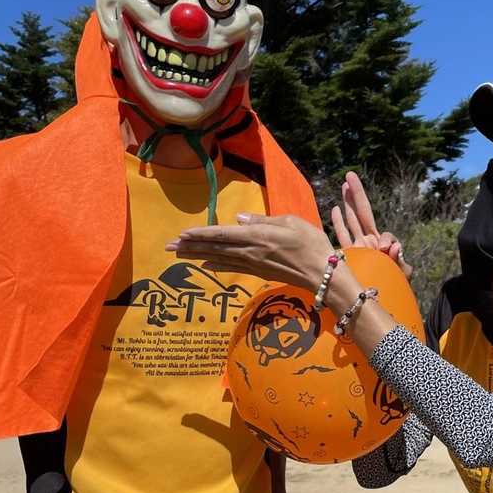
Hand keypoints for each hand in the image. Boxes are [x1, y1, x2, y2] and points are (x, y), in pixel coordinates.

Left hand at [167, 214, 332, 291]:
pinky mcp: (259, 272)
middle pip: (214, 248)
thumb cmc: (311, 243)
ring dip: (198, 256)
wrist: (323, 274)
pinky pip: (232, 268)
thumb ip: (262, 220)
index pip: (221, 234)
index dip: (200, 234)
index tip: (182, 234)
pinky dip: (216, 266)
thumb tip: (238, 218)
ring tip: (179, 254)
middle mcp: (250, 252)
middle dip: (190, 247)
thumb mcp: (289, 222)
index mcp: (256, 236)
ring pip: (219, 259)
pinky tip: (205, 265)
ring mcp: (253, 264)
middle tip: (168, 246)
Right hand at [332, 172, 412, 280]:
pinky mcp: (346, 256)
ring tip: (344, 186)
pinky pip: (341, 236)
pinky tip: (334, 209)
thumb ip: (401, 262)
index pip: (384, 234)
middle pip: (363, 215)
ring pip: (351, 221)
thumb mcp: (401, 276)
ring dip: (347, 203)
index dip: (386, 239)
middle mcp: (369, 244)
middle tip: (350, 176)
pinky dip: (338, 223)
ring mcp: (357, 249)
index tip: (385, 250)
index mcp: (383, 248)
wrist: (374, 305)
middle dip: (357, 195)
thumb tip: (393, 247)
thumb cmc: (392, 290)